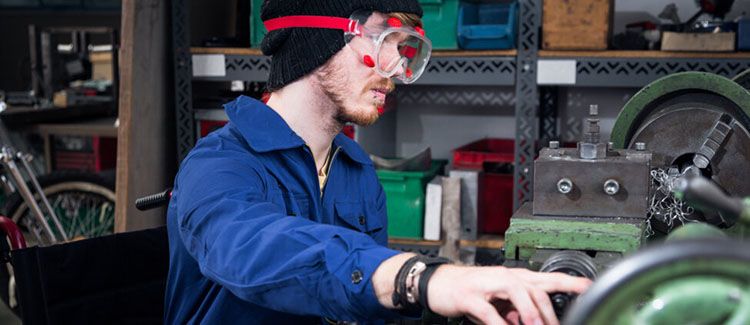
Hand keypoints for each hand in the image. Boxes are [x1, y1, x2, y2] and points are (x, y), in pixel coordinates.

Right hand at [426, 265, 591, 324]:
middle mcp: (504, 277)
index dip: (569, 282)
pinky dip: (498, 323)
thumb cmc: (471, 292)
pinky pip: (487, 310)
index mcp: (514, 278)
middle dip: (549, 310)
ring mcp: (486, 284)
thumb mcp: (498, 304)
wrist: (438, 284)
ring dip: (529, 311)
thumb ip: (516, 313)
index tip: (589, 288)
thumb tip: (532, 324)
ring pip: (515, 291)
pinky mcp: (469, 296)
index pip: (547, 278)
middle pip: (535, 286)